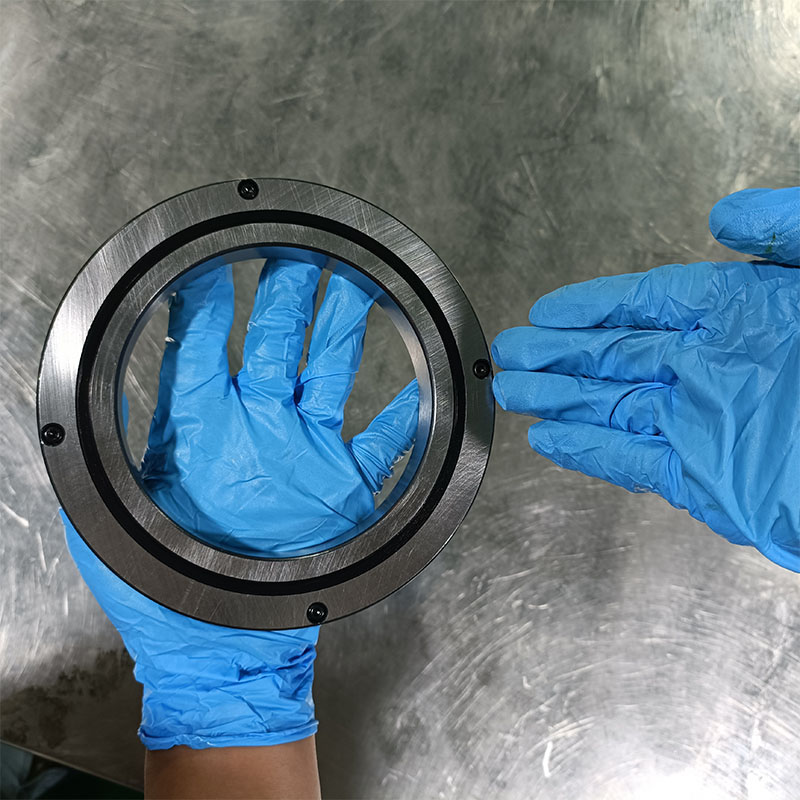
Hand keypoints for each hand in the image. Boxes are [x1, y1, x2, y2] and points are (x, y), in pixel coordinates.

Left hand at [63, 256, 417, 749]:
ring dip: (342, 332)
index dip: (205, 308)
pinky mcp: (343, 488)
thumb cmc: (163, 591)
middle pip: (275, 346)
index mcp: (200, 434)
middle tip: (294, 251)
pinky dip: (398, 421)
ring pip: (329, 376)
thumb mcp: (114, 518)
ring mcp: (303, 454)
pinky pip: (380, 448)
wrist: (221, 648)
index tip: (210, 266)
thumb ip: (112, 453)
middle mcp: (256, 431)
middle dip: (285, 296)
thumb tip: (94, 397)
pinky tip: (413, 389)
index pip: (201, 353)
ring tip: (355, 285)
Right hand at [491, 187, 799, 570]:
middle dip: (556, 356)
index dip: (591, 306)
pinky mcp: (706, 479)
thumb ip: (783, 230)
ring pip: (610, 409)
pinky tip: (552, 440)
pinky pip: (632, 463)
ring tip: (511, 393)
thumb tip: (723, 216)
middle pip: (613, 357)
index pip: (645, 303)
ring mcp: (705, 424)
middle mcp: (712, 367)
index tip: (547, 310)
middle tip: (507, 353)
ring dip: (558, 401)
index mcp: (740, 314)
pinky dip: (588, 453)